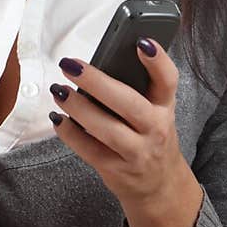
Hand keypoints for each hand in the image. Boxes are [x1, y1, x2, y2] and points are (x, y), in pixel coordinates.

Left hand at [48, 40, 186, 211]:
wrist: (159, 184)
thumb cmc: (149, 134)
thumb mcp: (154, 109)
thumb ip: (135, 87)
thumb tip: (97, 61)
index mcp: (165, 106)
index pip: (168, 80)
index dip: (158, 61)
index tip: (142, 42)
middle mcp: (156, 129)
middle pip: (128, 104)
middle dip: (97, 83)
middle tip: (71, 65)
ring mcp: (137, 152)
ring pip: (106, 129)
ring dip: (78, 108)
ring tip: (59, 90)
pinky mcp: (117, 170)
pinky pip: (89, 150)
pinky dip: (70, 133)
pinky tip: (58, 118)